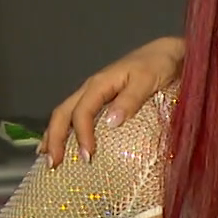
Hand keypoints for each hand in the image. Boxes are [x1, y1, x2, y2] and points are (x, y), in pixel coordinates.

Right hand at [40, 37, 186, 164]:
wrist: (168, 53)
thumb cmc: (159, 65)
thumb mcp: (147, 80)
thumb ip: (130, 99)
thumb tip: (111, 122)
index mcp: (100, 84)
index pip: (82, 112)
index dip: (82, 135)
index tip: (88, 156)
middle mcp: (91, 88)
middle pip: (63, 113)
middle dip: (55, 139)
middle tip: (52, 164)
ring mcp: (94, 93)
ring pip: (65, 113)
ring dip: (55, 135)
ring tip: (49, 157)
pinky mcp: (102, 98)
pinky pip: (77, 114)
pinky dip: (66, 130)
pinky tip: (65, 144)